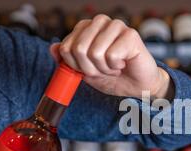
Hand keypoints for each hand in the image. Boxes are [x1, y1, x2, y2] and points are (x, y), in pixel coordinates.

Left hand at [50, 14, 172, 99]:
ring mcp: (116, 26)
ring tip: (115, 67)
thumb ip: (68, 60)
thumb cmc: (113, 77)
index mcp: (86, 27)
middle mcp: (100, 22)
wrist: (137, 87)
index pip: (66, 48)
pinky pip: (111, 56)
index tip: (91, 69)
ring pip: (95, 53)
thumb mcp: (85, 72)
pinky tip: (124, 64)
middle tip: (104, 69)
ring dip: (104, 68)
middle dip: (90, 68)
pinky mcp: (130, 35)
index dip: (77, 66)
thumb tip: (53, 48)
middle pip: (79, 49)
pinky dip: (116, 67)